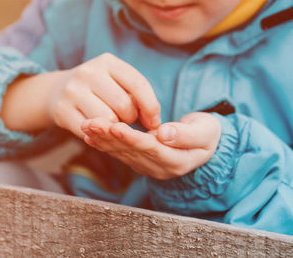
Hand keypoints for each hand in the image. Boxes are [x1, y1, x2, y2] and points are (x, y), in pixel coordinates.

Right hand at [48, 53, 160, 137]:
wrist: (56, 91)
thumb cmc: (99, 89)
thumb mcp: (117, 81)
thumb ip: (138, 95)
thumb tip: (155, 122)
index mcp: (107, 61)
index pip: (138, 84)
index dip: (151, 107)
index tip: (154, 122)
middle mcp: (88, 72)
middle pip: (124, 105)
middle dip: (131, 118)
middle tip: (125, 120)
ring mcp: (73, 91)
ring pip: (108, 120)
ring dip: (115, 128)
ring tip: (111, 123)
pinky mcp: (62, 110)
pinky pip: (91, 131)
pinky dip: (100, 136)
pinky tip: (99, 131)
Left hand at [80, 112, 220, 179]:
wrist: (205, 144)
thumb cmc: (207, 134)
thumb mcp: (205, 132)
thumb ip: (185, 134)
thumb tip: (164, 133)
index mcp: (176, 161)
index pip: (150, 149)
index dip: (132, 139)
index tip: (115, 127)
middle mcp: (158, 168)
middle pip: (130, 151)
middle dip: (109, 137)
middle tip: (90, 123)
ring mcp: (147, 166)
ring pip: (121, 152)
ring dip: (102, 139)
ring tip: (86, 125)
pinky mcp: (139, 160)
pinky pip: (119, 152)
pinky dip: (103, 143)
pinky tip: (88, 135)